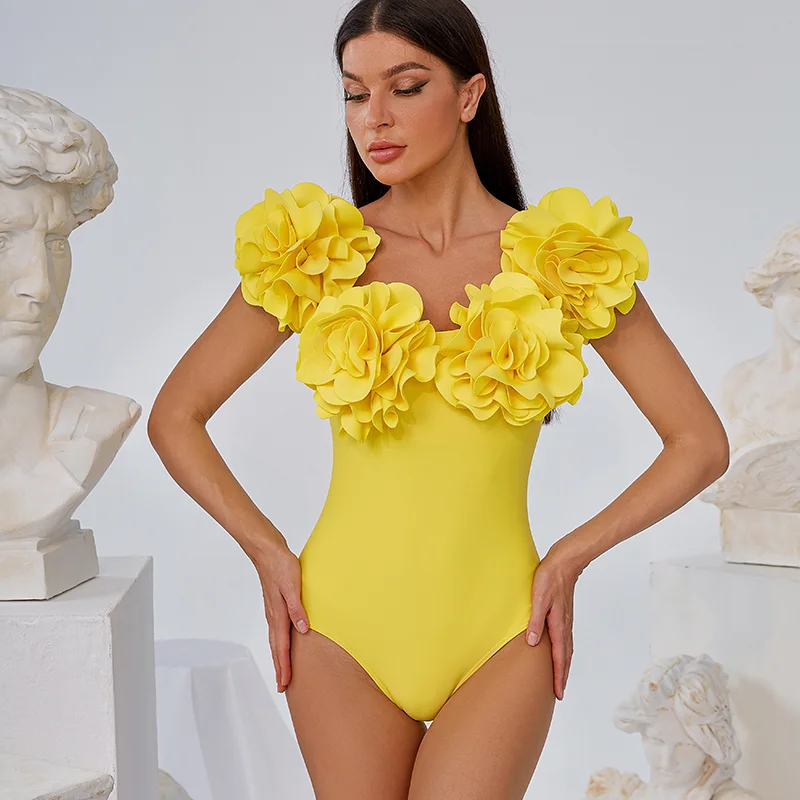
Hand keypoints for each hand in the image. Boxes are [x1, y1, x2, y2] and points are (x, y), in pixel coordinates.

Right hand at [249, 538, 309, 692]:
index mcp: (278, 614)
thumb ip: (298, 608)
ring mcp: (273, 610)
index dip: (284, 667)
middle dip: (280, 668)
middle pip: (276, 648)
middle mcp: (273, 615)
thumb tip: (303, 630)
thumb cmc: (281, 566)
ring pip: (275, 639)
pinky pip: (276, 629)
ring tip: (282, 670)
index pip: (281, 647)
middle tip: (282, 687)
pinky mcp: (275, 603)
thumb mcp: (293, 586)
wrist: (267, 550)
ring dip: (278, 656)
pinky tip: (282, 640)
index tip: (284, 685)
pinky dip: (278, 642)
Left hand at [525, 547, 582, 700]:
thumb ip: (535, 620)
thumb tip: (532, 643)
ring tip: (560, 678)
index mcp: (558, 625)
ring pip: (566, 649)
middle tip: (559, 693)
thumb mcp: (538, 598)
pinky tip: (559, 652)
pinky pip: (565, 640)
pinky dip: (564, 652)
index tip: (558, 693)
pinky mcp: (564, 615)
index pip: (558, 657)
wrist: (564, 563)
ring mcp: (565, 621)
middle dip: (562, 676)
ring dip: (563, 665)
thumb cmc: (549, 579)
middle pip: (565, 657)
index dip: (557, 676)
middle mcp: (564, 626)